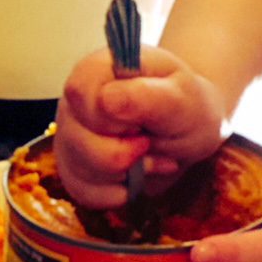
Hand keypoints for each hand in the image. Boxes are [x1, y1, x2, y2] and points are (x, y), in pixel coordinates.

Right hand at [55, 45, 227, 207]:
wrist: (190, 130)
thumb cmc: (186, 107)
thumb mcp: (182, 99)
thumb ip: (147, 97)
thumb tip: (106, 100)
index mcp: (97, 69)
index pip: (80, 93)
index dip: (112, 117)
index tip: (141, 121)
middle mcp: (76, 101)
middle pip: (77, 139)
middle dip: (124, 152)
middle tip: (150, 140)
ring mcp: (71, 134)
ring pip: (79, 169)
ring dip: (124, 173)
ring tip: (148, 156)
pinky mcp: (73, 166)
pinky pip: (82, 192)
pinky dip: (116, 192)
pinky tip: (136, 176)